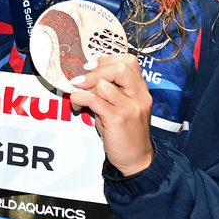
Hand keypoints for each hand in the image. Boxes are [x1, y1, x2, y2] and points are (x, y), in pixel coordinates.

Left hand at [67, 52, 154, 175]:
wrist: (136, 159)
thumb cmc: (125, 131)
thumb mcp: (121, 106)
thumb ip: (110, 90)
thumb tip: (84, 75)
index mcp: (141, 90)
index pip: (129, 61)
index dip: (107, 60)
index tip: (91, 67)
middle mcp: (139, 96)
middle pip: (120, 68)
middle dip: (95, 71)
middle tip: (80, 80)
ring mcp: (130, 107)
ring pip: (104, 84)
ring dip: (84, 88)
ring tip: (78, 96)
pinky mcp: (118, 119)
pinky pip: (93, 100)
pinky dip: (79, 98)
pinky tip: (77, 106)